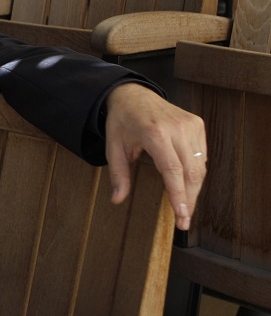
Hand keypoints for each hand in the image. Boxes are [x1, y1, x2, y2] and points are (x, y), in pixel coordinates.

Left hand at [103, 83, 206, 230]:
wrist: (132, 94)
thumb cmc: (122, 121)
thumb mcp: (113, 147)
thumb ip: (118, 174)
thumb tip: (117, 199)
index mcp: (155, 133)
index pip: (173, 169)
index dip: (179, 195)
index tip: (182, 215)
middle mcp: (177, 128)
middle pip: (191, 172)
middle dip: (189, 199)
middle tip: (183, 221)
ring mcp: (190, 125)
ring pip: (200, 166)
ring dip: (194, 189)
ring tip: (184, 208)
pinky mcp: (198, 124)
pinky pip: (201, 156)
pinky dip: (196, 173)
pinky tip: (187, 185)